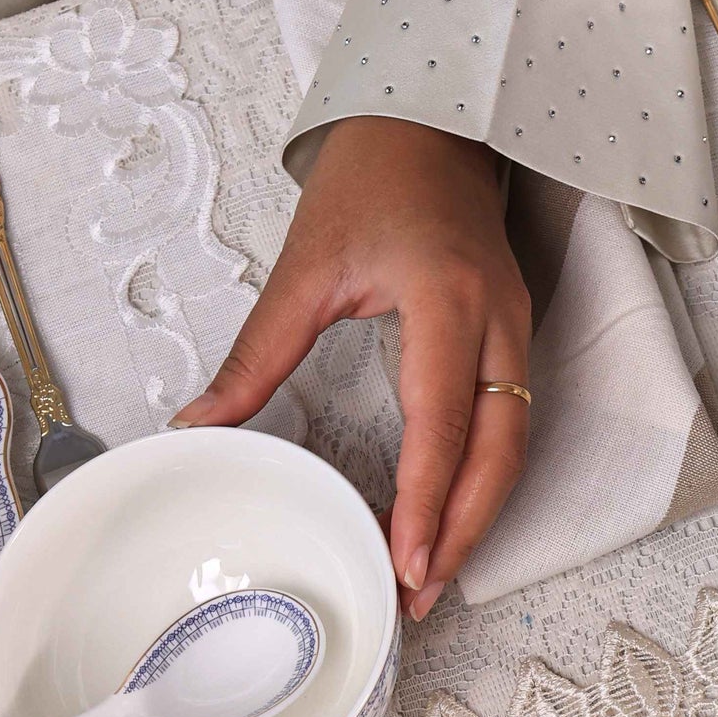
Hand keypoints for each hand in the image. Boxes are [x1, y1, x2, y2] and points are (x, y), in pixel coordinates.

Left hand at [171, 119, 532, 619]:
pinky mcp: (516, 340)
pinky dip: (484, 483)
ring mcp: (516, 332)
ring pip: (514, 449)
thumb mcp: (304, 264)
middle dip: (465, 532)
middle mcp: (496, 323)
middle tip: (421, 593)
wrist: (433, 122)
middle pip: (499, 455)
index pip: (442, 422)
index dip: (428, 499)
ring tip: (433, 574)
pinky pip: (512, 427)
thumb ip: (257, 352)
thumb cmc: (373, 178)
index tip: (406, 557)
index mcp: (444, 300)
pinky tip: (451, 520)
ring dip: (479, 517)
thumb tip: (201, 425)